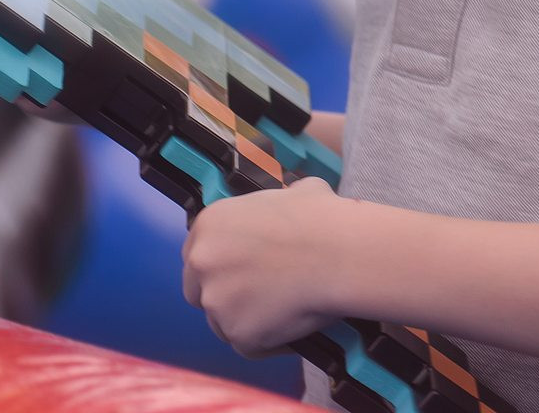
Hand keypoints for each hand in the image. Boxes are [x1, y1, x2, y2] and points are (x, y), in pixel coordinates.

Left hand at [182, 178, 345, 355]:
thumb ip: (277, 204)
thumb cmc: (322, 219)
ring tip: (283, 310)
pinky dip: (269, 341)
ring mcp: (217, 301)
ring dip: (246, 319)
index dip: (221, 265)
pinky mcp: (238, 334)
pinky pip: (249, 345)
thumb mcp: (295, 193)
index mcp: (210, 225)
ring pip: (223, 321)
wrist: (341, 253)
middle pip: (199, 290)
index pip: (197, 254)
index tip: (242, 271)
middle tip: (258, 294)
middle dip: (224, 295)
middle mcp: (202, 262)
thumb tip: (293, 201)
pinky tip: (293, 327)